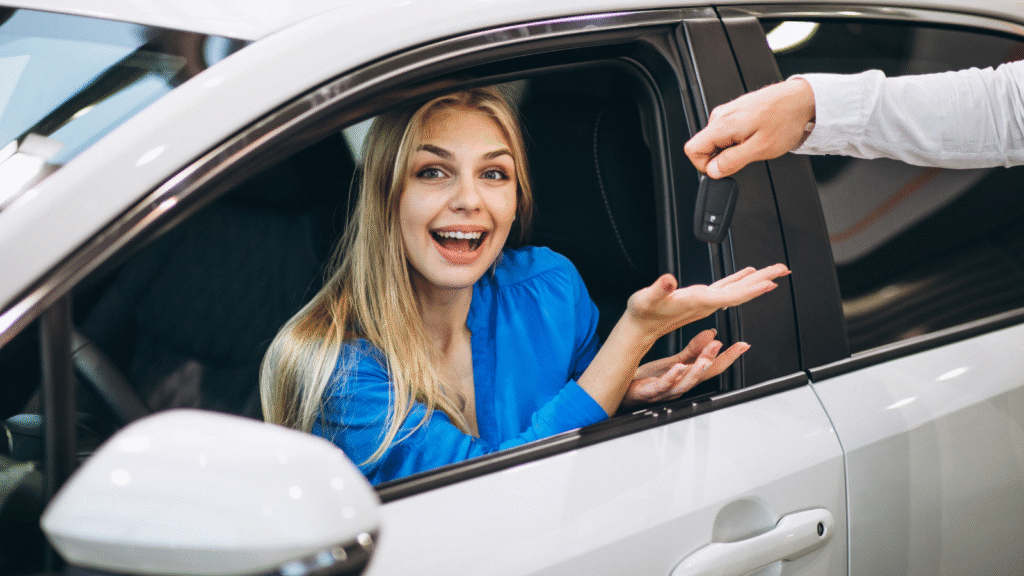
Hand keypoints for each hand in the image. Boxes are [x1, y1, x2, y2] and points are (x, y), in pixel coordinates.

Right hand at [624, 263, 790, 342]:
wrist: (639, 328)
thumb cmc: (642, 315)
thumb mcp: (645, 299)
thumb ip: (658, 290)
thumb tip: (668, 281)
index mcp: (698, 303)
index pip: (731, 296)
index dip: (751, 289)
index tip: (770, 282)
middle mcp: (706, 304)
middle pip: (742, 292)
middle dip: (764, 280)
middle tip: (784, 269)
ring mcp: (706, 302)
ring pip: (738, 290)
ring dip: (757, 280)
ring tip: (774, 271)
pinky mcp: (701, 299)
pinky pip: (727, 289)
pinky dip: (740, 280)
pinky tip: (747, 275)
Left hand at [624, 329, 748, 404]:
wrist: (623, 391)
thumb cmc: (649, 379)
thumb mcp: (673, 361)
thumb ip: (692, 350)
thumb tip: (711, 334)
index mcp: (686, 376)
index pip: (712, 366)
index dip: (728, 357)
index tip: (743, 345)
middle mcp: (679, 384)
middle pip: (702, 376)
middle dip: (716, 362)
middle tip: (726, 347)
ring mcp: (665, 390)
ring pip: (685, 383)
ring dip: (697, 370)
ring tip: (706, 358)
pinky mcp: (649, 391)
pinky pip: (662, 386)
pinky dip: (671, 377)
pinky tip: (677, 367)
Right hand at [684, 78, 814, 177]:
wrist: (801, 100)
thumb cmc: (785, 120)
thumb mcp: (760, 148)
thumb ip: (732, 161)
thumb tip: (713, 171)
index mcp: (722, 124)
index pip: (692, 150)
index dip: (705, 166)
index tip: (723, 169)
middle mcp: (720, 115)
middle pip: (703, 146)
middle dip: (721, 158)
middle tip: (746, 154)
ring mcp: (727, 112)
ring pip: (716, 141)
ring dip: (731, 149)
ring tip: (754, 143)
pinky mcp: (735, 112)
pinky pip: (726, 133)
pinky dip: (737, 140)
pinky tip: (756, 136)